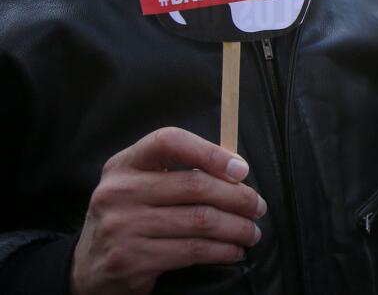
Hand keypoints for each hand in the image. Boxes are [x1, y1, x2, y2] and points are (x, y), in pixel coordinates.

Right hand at [71, 127, 266, 294]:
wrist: (87, 267)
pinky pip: (193, 251)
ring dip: (237, 228)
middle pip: (195, 185)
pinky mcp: (132, 260)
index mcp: (124, 165)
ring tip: (251, 232)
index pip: (169, 141)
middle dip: (238, 197)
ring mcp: (123, 227)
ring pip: (200, 221)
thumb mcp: (140, 186)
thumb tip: (236, 171)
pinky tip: (233, 251)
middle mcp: (119, 192)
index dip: (210, 152)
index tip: (241, 169)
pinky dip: (223, 251)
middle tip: (258, 207)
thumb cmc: (129, 218)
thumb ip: (178, 173)